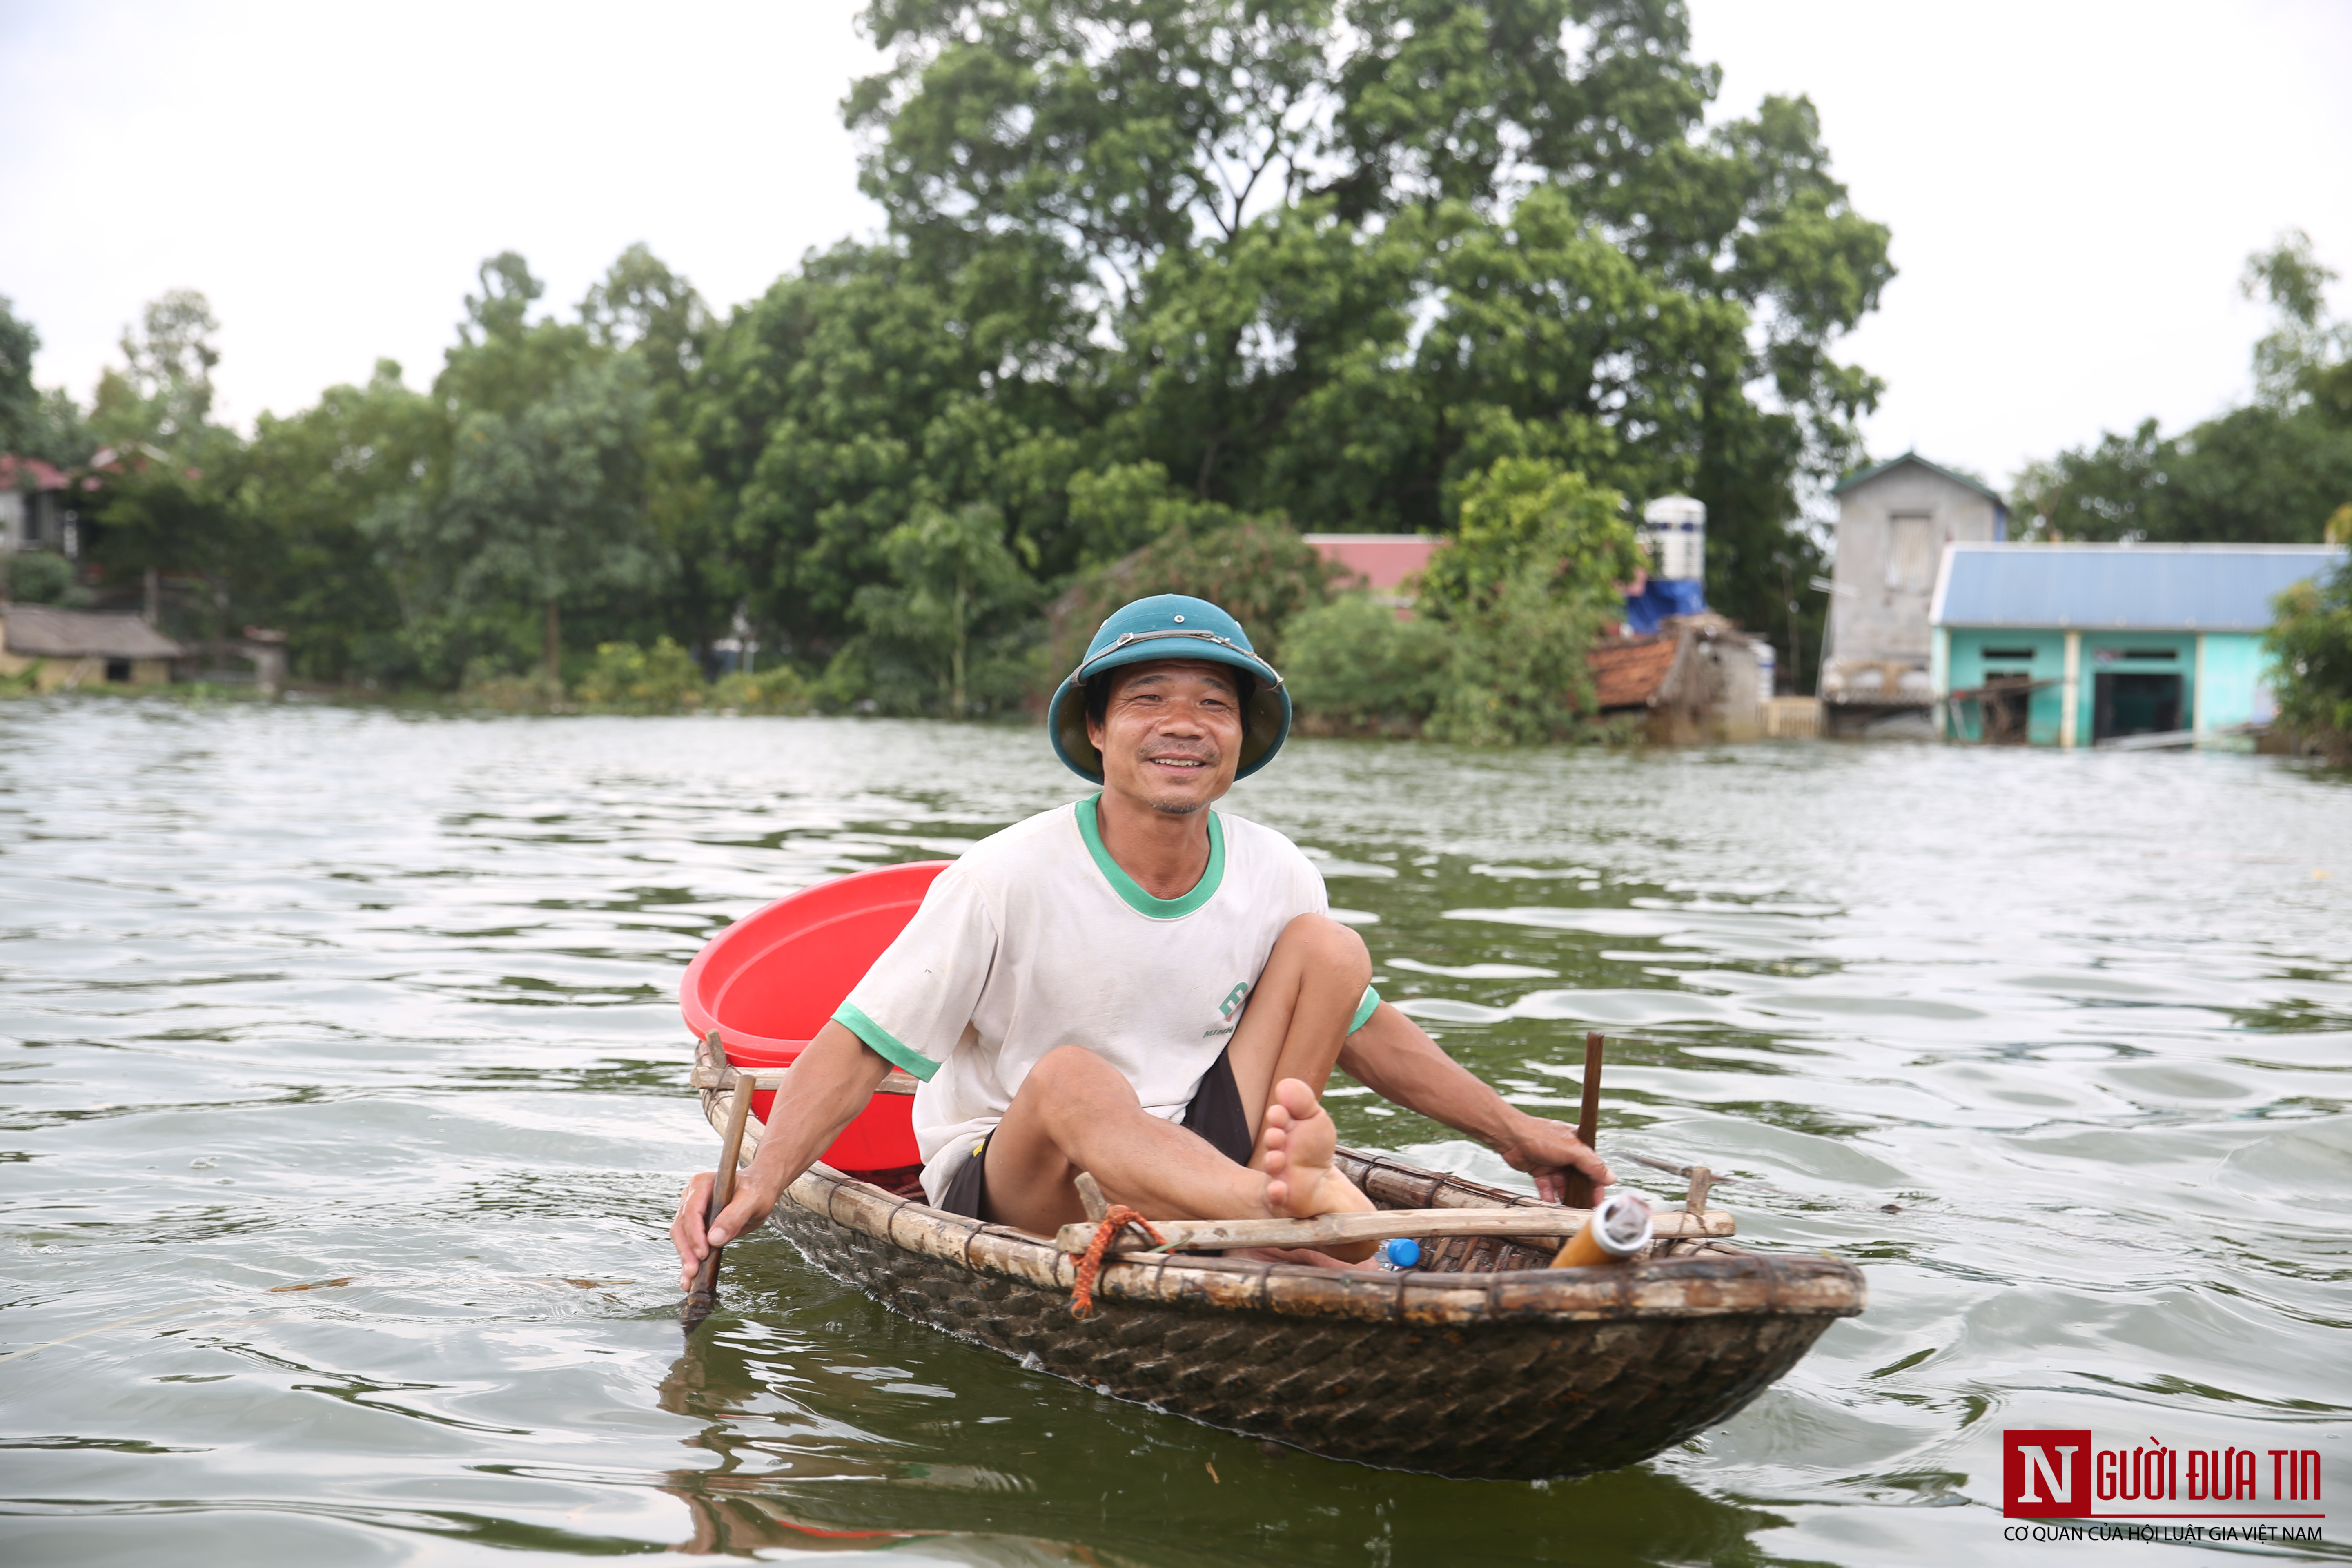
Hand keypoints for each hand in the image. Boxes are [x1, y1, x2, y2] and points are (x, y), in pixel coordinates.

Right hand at [670, 1169, 780, 1289]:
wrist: (759, 1189)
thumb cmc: (757, 1191)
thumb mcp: (752, 1201)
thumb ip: (734, 1217)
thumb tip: (714, 1239)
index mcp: (702, 1184)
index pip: (691, 1211)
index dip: (695, 1234)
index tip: (703, 1253)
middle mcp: (691, 1195)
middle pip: (681, 1225)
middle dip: (687, 1250)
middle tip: (693, 1272)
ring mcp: (690, 1209)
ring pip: (681, 1236)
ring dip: (685, 1258)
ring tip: (689, 1279)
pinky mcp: (694, 1223)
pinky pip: (688, 1242)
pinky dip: (688, 1259)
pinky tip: (688, 1277)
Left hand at [1493, 1114, 1612, 1205]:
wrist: (1510, 1136)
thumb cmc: (1539, 1135)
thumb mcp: (1571, 1149)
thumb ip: (1591, 1164)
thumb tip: (1609, 1177)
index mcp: (1578, 1145)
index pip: (1593, 1167)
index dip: (1597, 1184)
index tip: (1598, 1200)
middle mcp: (1567, 1153)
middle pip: (1578, 1178)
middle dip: (1580, 1193)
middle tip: (1583, 1208)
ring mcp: (1553, 1162)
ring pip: (1562, 1185)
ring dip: (1565, 1196)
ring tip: (1568, 1209)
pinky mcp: (1539, 1170)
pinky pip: (1547, 1187)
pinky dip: (1549, 1196)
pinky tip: (1552, 1204)